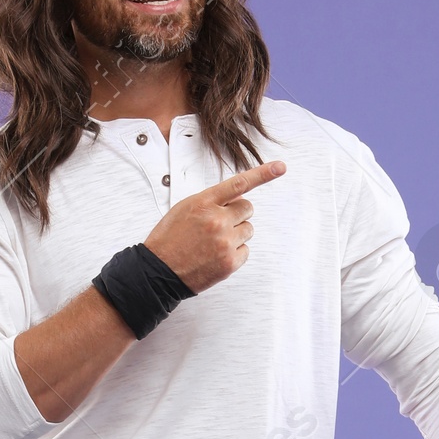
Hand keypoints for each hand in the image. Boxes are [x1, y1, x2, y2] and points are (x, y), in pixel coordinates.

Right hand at [143, 161, 285, 293]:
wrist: (158, 272)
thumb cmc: (170, 239)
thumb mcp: (184, 209)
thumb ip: (211, 201)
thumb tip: (237, 197)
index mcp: (204, 203)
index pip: (239, 183)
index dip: (263, 173)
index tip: (280, 167)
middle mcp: (217, 220)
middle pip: (247, 209)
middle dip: (237, 215)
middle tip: (219, 225)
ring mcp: (225, 242)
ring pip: (248, 230)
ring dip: (236, 234)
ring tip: (213, 242)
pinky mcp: (230, 262)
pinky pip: (246, 251)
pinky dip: (234, 253)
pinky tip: (215, 256)